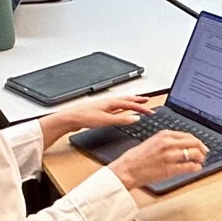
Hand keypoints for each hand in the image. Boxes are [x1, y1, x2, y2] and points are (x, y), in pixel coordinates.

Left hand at [39, 95, 154, 146]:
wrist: (70, 118)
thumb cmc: (85, 117)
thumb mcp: (107, 121)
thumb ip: (122, 120)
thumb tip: (136, 118)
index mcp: (112, 102)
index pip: (131, 104)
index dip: (142, 108)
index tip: (151, 112)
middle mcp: (109, 102)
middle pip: (127, 99)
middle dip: (138, 100)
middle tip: (147, 100)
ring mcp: (104, 105)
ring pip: (121, 102)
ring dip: (131, 102)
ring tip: (137, 102)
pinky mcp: (100, 110)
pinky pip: (116, 107)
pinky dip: (122, 107)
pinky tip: (121, 111)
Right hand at [108, 131, 207, 190]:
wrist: (127, 169)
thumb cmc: (136, 157)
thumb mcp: (152, 141)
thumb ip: (166, 141)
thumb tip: (180, 144)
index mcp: (164, 135)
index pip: (188, 135)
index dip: (197, 141)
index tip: (200, 145)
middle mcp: (168, 143)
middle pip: (194, 143)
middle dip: (202, 148)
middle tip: (204, 153)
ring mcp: (170, 156)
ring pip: (193, 154)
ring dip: (200, 158)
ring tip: (200, 161)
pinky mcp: (170, 169)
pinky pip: (189, 167)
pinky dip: (195, 167)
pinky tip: (196, 168)